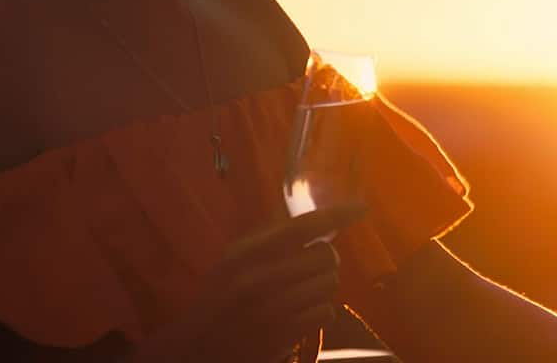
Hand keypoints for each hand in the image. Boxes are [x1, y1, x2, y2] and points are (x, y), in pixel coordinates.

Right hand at [131, 203, 365, 362]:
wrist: (195, 349)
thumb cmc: (219, 299)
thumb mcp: (233, 261)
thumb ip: (269, 238)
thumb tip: (309, 212)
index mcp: (246, 253)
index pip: (302, 226)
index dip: (337, 214)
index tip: (361, 208)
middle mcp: (260, 278)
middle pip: (326, 254)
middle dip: (325, 260)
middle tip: (310, 268)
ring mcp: (273, 309)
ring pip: (331, 284)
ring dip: (323, 287)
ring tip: (302, 293)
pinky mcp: (284, 336)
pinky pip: (327, 311)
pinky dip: (320, 311)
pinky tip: (301, 314)